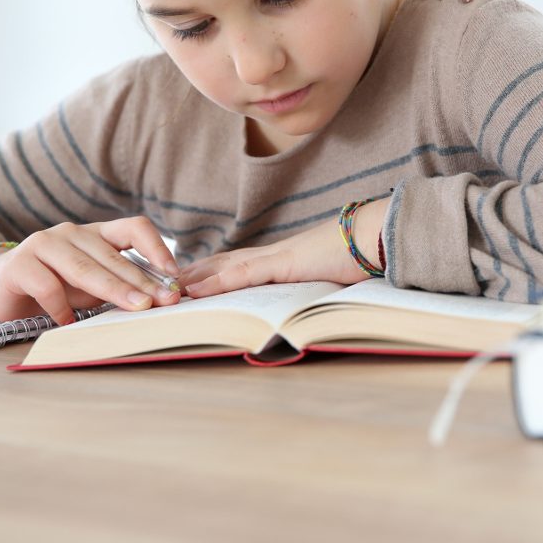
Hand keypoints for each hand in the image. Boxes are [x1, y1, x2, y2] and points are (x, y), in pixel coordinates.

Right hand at [0, 217, 180, 325]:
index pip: (134, 228)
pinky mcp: (19, 263)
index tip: (175, 275)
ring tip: (137, 308)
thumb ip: (118, 286)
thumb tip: (161, 300)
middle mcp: (72, 232)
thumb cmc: (52, 286)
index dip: (157, 248)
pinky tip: (69, 322)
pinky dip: (61, 306)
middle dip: (143, 281)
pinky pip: (47, 285)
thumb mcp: (90, 286)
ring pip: (86, 267)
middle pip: (114, 255)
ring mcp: (44, 243)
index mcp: (95, 234)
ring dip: (115, 289)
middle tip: (165, 300)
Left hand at [180, 198, 388, 296]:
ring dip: (195, 279)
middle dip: (192, 274)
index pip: (239, 265)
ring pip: (226, 268)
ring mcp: (278, 256)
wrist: (381, 234)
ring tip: (165, 288)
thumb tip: (309, 307)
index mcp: (286, 257)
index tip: (186, 280)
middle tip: (160, 283)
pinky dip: (218, 282)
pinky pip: (246, 274)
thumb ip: (314, 287)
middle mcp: (275, 253)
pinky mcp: (286, 263)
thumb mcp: (331, 276)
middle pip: (223, 263)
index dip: (211, 272)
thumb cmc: (363, 255)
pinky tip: (196, 289)